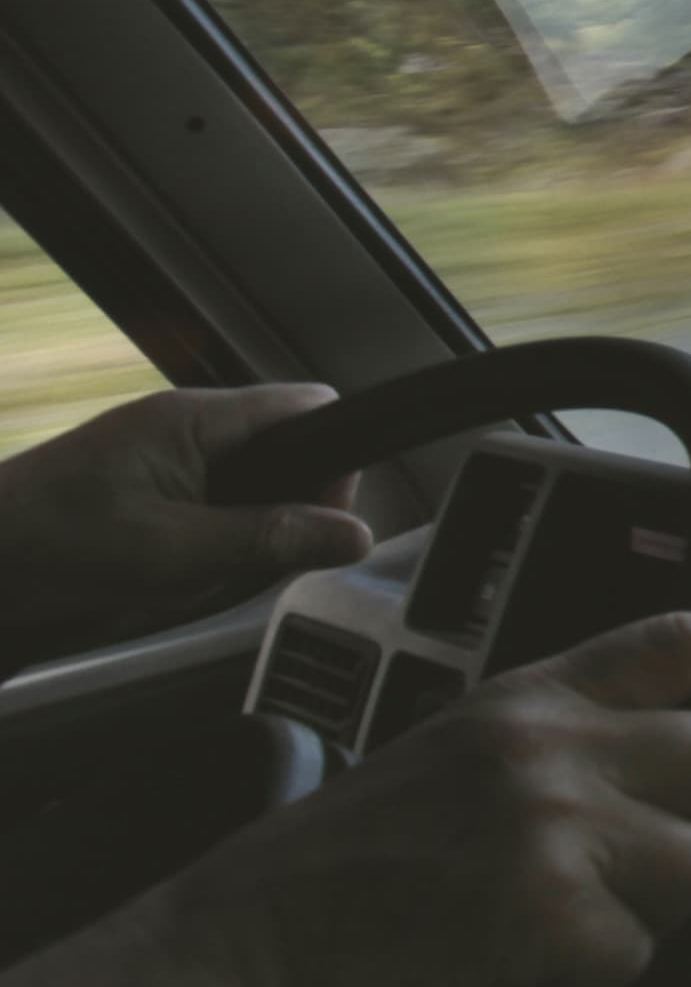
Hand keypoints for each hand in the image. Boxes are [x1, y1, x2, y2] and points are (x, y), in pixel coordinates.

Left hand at [0, 385, 371, 662]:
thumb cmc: (42, 544)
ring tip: (189, 575)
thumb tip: (351, 534)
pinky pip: (211, 513)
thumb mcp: (169, 550)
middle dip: (282, 515)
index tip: (321, 519)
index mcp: (195, 419)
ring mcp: (162, 457)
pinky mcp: (144, 490)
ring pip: (250, 493)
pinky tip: (169, 577)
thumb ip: (266, 538)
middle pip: (286, 457)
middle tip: (243, 562)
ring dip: (239, 540)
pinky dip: (206, 549)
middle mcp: (184, 427)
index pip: (310, 408)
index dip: (333, 462)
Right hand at [148, 613, 690, 986]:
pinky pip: (637, 951)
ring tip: (564, 920)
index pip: (684, 641)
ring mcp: (550, 826)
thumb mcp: (455, 751)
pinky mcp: (544, 912)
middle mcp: (548, 745)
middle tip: (647, 864)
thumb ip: (564, 738)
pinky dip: (591, 978)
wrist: (242, 951)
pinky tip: (522, 969)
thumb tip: (681, 760)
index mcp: (527, 695)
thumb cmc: (340, 867)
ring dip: (652, 909)